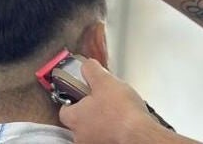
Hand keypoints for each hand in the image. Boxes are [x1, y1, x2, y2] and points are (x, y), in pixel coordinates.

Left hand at [59, 59, 173, 143]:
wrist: (138, 133)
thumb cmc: (120, 110)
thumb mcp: (104, 81)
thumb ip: (91, 70)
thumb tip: (86, 65)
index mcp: (75, 118)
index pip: (64, 110)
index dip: (72, 101)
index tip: (81, 94)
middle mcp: (80, 135)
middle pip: (79, 122)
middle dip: (89, 112)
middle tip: (103, 102)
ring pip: (93, 131)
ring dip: (101, 123)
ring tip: (116, 112)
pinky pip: (106, 137)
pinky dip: (112, 131)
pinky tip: (123, 123)